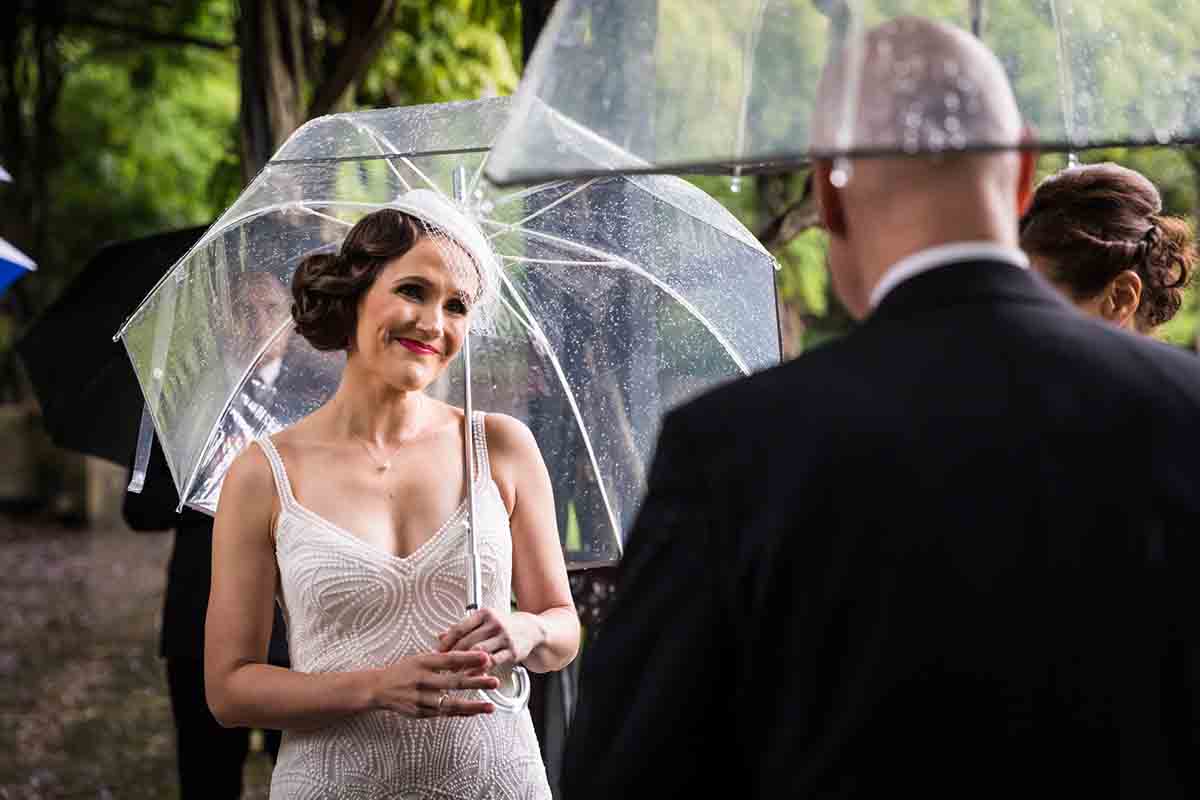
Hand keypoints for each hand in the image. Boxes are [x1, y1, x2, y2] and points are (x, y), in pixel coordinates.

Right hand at [371, 651, 499, 717]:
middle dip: (476, 682)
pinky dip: (461, 713)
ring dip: (472, 705)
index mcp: (422, 662)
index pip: (449, 659)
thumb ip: (442, 658)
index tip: (486, 657)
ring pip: (450, 703)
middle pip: (453, 682)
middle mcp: (422, 680)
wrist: (378, 689)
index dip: (468, 658)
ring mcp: (421, 699)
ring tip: (490, 706)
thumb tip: (469, 655)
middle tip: (495, 682)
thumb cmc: (403, 671)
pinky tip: (475, 713)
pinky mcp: (420, 713)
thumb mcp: (420, 658)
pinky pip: (444, 714)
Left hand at [437, 608, 544, 666]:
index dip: (446, 642)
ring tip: (454, 672)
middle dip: (453, 655)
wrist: (531, 629)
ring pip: (478, 652)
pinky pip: (492, 662)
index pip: (460, 628)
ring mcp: (504, 637)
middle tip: (443, 665)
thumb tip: (440, 636)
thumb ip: (462, 628)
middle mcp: (494, 624)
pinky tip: (471, 675)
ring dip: (464, 664)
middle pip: (467, 641)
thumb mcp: (484, 621)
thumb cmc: (504, 625)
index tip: (437, 652)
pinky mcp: (512, 651)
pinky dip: (479, 670)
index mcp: (484, 614)